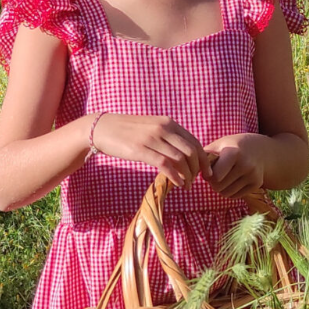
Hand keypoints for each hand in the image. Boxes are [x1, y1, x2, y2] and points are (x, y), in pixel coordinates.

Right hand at [90, 113, 209, 186]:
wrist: (103, 128)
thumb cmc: (128, 131)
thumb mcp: (152, 128)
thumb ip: (168, 137)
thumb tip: (184, 153)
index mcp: (168, 123)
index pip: (194, 142)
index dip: (203, 159)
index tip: (206, 172)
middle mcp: (163, 128)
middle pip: (191, 151)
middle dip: (198, 169)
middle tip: (196, 181)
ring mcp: (152, 138)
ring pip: (180, 159)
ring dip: (187, 175)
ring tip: (187, 185)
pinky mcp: (141, 150)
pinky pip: (165, 164)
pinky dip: (175, 176)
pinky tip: (178, 184)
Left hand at [205, 133, 266, 200]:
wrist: (261, 149)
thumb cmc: (234, 146)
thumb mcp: (220, 144)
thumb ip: (205, 156)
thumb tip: (192, 171)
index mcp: (235, 152)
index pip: (216, 176)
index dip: (208, 175)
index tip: (208, 170)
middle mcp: (246, 165)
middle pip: (218, 187)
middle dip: (213, 182)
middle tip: (215, 174)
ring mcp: (253, 175)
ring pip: (225, 194)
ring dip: (220, 188)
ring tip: (224, 177)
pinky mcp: (257, 184)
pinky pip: (234, 196)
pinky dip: (230, 191)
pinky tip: (232, 180)